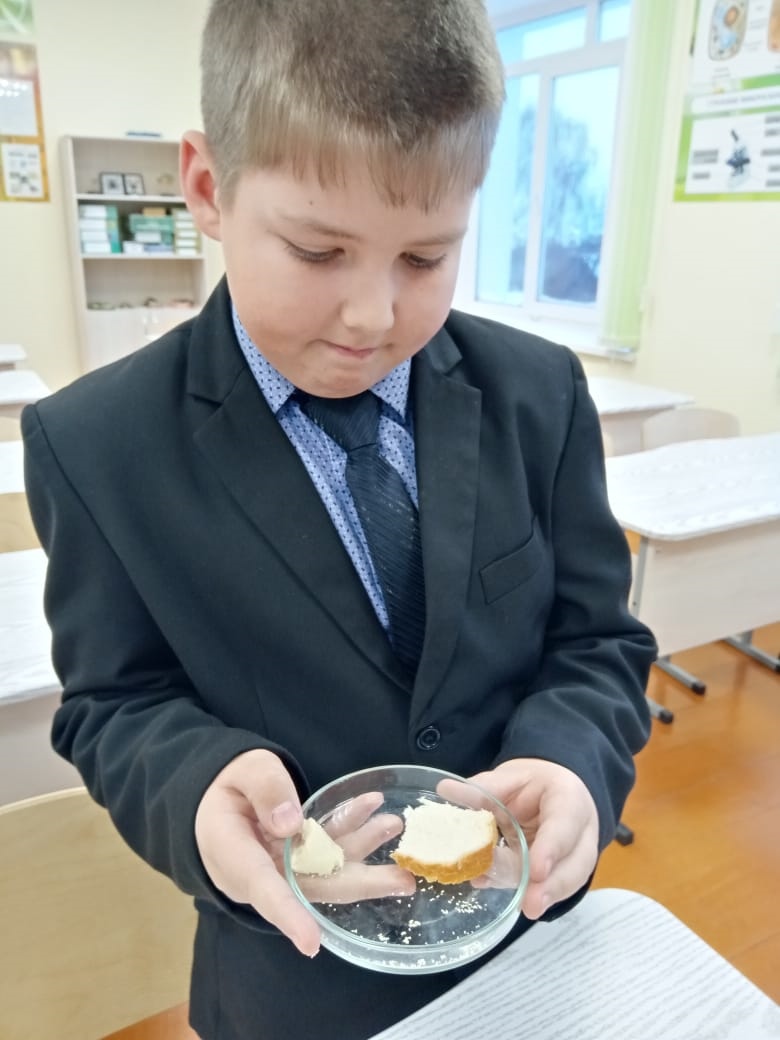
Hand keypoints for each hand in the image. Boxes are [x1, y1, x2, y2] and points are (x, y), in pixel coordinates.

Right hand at [194, 751, 413, 957]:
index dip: (288, 915)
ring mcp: (283, 869)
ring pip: (327, 868)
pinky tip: (371, 807)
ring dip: (362, 847)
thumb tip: (292, 823)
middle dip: (360, 882)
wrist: (214, 799)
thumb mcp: (242, 772)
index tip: (311, 942)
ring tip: (393, 824)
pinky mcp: (298, 859)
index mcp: (234, 856)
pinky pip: (327, 849)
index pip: (262, 888)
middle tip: (403, 879)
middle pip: (312, 887)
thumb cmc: (225, 787)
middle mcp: (262, 874)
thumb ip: (265, 789)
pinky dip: (350, 830)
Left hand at [466, 759, 598, 919]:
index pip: (565, 823)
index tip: (536, 870)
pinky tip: (507, 896)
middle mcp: (579, 830)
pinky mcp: (562, 873)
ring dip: (544, 896)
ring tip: (523, 908)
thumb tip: (445, 789)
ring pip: (568, 880)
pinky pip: (552, 888)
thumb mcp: (510, 777)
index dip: (552, 848)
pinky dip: (530, 894)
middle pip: (574, 862)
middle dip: (553, 886)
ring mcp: (575, 855)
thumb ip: (484, 788)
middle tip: (531, 905)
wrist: (551, 790)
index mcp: (568, 798)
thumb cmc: (532, 783)